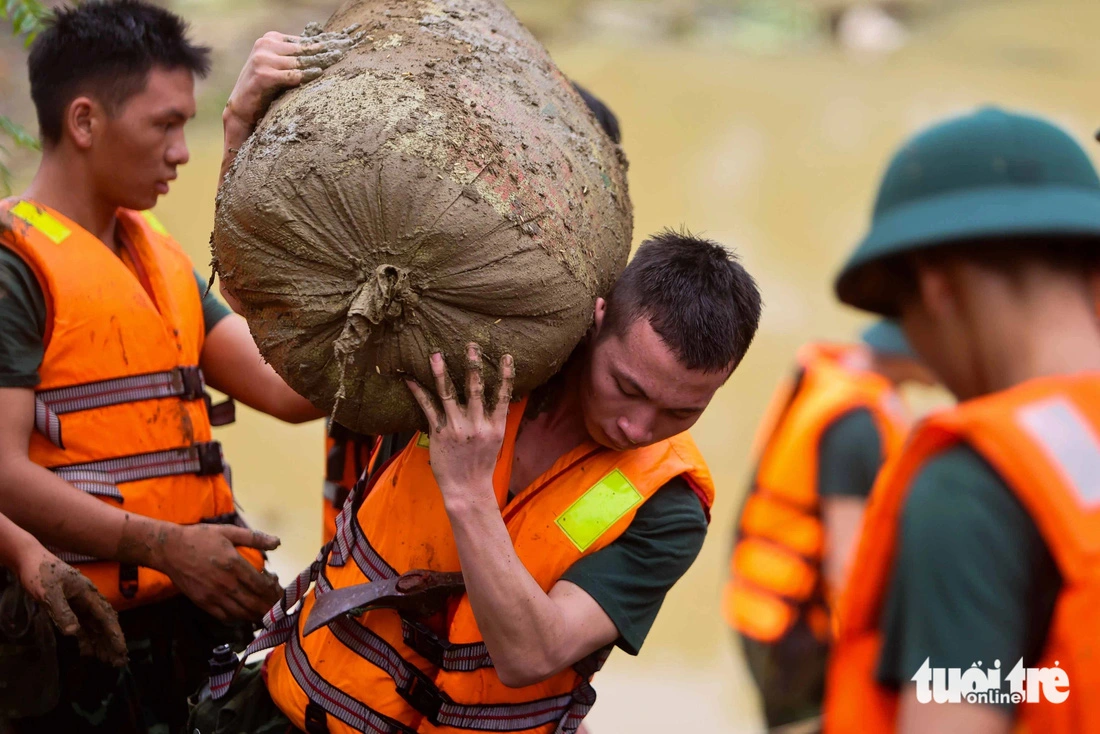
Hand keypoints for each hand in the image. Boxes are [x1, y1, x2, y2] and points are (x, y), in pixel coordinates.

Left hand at [15, 545, 127, 666]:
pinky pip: (82, 625)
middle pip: (104, 623)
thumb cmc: (40, 573)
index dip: (114, 635)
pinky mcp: (68, 606)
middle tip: (118, 662)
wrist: (28, 559)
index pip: (106, 618)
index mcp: (88, 594)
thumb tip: (74, 633)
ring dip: (101, 642)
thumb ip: (62, 612)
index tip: (121, 650)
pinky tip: (87, 650)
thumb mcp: (49, 593)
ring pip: (94, 626)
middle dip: (112, 642)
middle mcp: (87, 599)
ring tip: (107, 660)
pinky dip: (86, 638)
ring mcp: (78, 603)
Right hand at [156, 524, 281, 622]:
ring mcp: (213, 596)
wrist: (169, 549)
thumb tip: (277, 542)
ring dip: (257, 615)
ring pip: (241, 613)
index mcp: (234, 565)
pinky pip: (225, 617)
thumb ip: (255, 538)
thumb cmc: (200, 538)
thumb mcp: (229, 531)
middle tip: (278, 606)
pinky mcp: (203, 603)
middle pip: (255, 603)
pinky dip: (238, 618)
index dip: (275, 592)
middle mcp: (226, 584)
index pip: (262, 586)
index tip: (281, 592)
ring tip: (266, 611)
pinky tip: (245, 613)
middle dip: (270, 607)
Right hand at [224, 23, 363, 135]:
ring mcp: (263, 59)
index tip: (344, 42)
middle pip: (304, 49)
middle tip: (346, 48)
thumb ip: (297, 58)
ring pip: (300, 60)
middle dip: (327, 50)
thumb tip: (326, 50)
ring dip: (320, 61)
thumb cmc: (265, 88)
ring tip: (338, 59)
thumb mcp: (281, 66)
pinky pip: (292, 75)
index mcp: (271, 39)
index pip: (304, 40)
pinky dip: (306, 75)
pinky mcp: (263, 74)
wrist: (242, 107)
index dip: (326, 42)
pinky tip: (318, 74)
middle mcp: (265, 45)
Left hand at [406, 344, 514, 504]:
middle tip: (471, 345)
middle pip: (475, 389)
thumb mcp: (497, 441)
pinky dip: (419, 392)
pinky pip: (427, 408)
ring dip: (442, 372)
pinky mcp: (439, 433)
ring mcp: (456, 428)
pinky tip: (411, 379)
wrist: (466, 488)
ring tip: (436, 354)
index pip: (502, 395)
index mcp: (495, 426)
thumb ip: (495, 419)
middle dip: (473, 365)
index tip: (506, 356)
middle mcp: (477, 424)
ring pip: (449, 394)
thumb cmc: (482, 464)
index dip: (505, 375)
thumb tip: (500, 398)